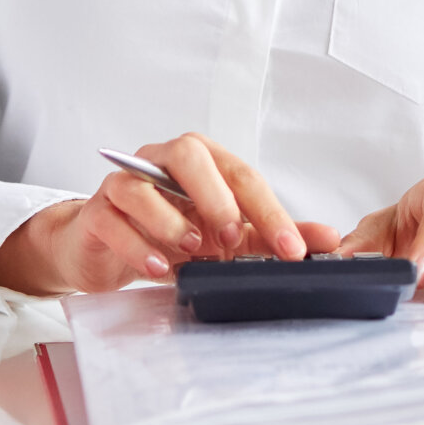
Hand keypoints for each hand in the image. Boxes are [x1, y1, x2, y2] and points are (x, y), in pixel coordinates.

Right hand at [0, 132, 343, 295]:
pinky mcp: (95, 212)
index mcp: (202, 162)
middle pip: (189, 156)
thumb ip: (273, 235)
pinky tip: (159, 268)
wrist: (106, 249)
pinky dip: (137, 246)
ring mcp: (124, 184)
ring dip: (171, 221)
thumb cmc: (170, 235)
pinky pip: (113, 220)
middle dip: (217, 197)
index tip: (292, 248)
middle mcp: (161, 163)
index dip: (269, 211)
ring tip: (191, 250)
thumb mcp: (227, 238)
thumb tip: (328, 239)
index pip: (241, 175)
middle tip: (233, 237)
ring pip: (142, 186)